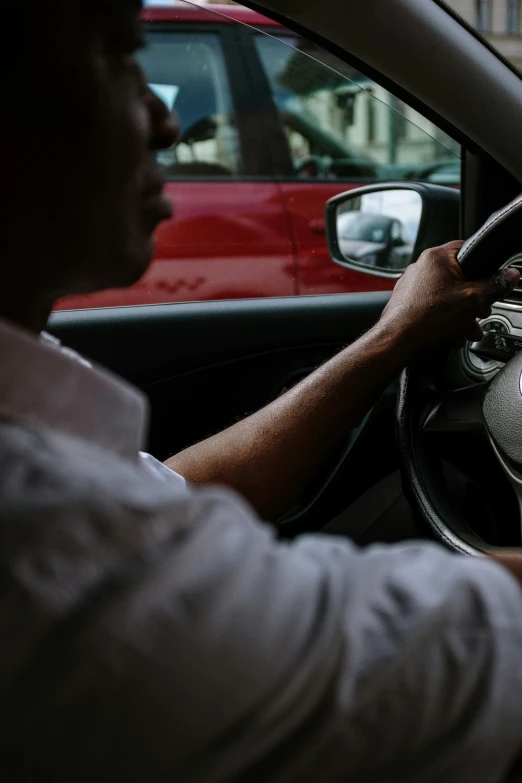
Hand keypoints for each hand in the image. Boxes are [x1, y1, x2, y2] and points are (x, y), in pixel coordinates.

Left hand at [380, 241, 519, 353]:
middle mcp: (421, 268)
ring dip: (462, 314)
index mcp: (436, 258)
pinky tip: (452, 334)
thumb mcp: (472, 301)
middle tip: (480, 311)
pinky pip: (434, 307)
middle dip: (474, 299)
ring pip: (447, 296)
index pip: (468, 249)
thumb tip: (510, 275)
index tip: (492, 280)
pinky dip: (445, 319)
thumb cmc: (426, 319)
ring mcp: (413, 286)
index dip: (484, 265)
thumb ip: (494, 286)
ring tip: (467, 329)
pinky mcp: (408, 303)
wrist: (397, 342)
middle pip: (459, 277)